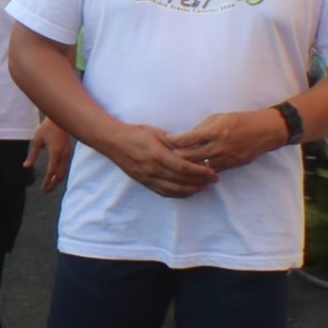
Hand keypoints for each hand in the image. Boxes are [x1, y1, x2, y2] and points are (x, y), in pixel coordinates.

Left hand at [25, 119, 73, 193]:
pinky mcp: (69, 153)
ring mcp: (68, 154)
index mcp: (56, 152)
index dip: (47, 181)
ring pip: (64, 172)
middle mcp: (64, 155)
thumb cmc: (46, 128)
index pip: (52, 171)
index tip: (42, 188)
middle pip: (60, 175)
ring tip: (50, 187)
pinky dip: (61, 174)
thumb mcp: (37, 140)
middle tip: (46, 191)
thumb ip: (32, 155)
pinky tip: (55, 178)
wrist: (60, 119)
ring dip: (57, 181)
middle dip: (53, 185)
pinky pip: (66, 167)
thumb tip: (26, 167)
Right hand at [100, 122, 219, 198]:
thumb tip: (191, 148)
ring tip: (204, 187)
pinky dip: (178, 194)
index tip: (212, 172)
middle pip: (182, 181)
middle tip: (214, 180)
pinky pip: (164, 192)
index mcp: (158, 155)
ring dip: (192, 190)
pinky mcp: (144, 182)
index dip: (200, 172)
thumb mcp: (156, 133)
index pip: (184, 168)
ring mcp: (148, 178)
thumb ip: (174, 142)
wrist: (114, 142)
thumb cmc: (136, 134)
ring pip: (174, 190)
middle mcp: (153, 169)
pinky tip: (188, 192)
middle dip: (200, 182)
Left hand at [166, 109, 290, 176]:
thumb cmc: (241, 120)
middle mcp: (219, 146)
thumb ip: (202, 127)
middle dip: (175, 156)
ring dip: (186, 166)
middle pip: (190, 155)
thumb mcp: (219, 117)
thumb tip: (186, 137)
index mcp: (215, 131)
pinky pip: (211, 171)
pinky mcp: (231, 166)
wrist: (266, 131)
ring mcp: (226, 158)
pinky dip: (200, 171)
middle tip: (163, 155)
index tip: (165, 140)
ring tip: (173, 165)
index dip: (174, 141)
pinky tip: (191, 172)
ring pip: (199, 166)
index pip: (188, 139)